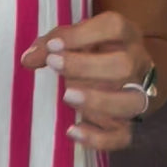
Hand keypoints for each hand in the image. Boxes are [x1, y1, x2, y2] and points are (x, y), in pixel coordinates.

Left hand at [20, 10, 153, 150]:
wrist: (128, 76)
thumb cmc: (94, 52)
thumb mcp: (76, 39)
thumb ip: (52, 44)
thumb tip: (28, 59)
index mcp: (126, 35)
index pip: (114, 28)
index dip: (82, 35)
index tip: (53, 46)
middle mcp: (137, 63)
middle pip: (123, 65)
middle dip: (86, 66)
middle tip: (54, 65)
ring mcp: (138, 94)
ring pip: (132, 102)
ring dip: (98, 101)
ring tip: (67, 96)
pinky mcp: (131, 123)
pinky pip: (123, 136)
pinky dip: (98, 138)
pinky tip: (72, 131)